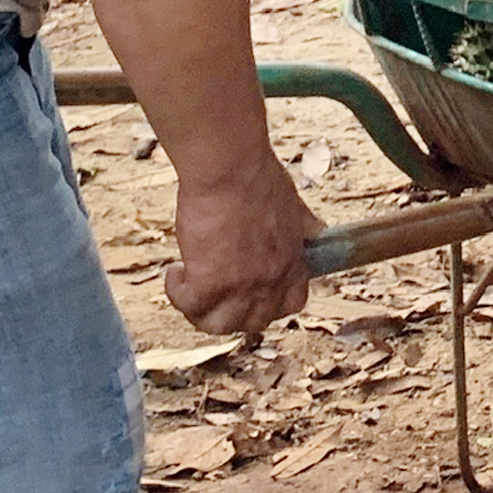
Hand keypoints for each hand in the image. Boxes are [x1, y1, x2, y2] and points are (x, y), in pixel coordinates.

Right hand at [166, 151, 319, 334]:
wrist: (231, 167)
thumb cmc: (258, 175)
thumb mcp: (293, 202)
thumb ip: (303, 224)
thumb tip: (317, 229)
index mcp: (292, 262)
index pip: (291, 304)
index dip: (269, 305)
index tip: (250, 293)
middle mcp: (271, 281)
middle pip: (253, 321)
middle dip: (232, 311)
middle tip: (213, 292)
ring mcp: (241, 286)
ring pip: (220, 325)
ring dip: (201, 312)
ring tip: (188, 288)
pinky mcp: (208, 282)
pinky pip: (189, 306)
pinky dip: (177, 293)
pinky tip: (174, 273)